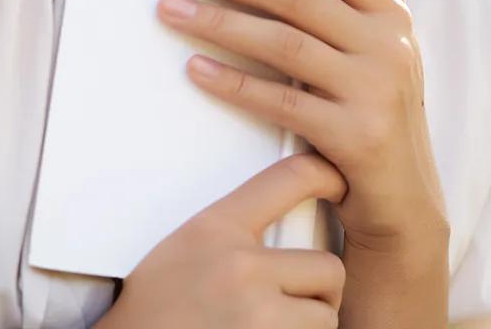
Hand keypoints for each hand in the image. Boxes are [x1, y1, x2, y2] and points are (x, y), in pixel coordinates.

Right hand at [94, 152, 346, 328]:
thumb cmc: (151, 313)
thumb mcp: (181, 251)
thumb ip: (230, 233)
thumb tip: (277, 223)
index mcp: (214, 230)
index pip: (290, 178)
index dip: (328, 176)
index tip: (339, 181)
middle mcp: (239, 267)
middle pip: (328, 267)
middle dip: (319, 293)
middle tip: (294, 305)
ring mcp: (256, 312)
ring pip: (326, 315)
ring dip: (310, 326)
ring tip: (274, 327)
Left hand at [158, 0, 449, 274]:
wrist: (405, 200)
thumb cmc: (381, 106)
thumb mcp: (390, 36)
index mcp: (391, 12)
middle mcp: (388, 45)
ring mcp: (374, 92)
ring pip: (284, 45)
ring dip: (219, 22)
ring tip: (166, 6)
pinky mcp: (354, 137)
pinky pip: (281, 103)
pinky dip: (235, 83)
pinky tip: (194, 67)